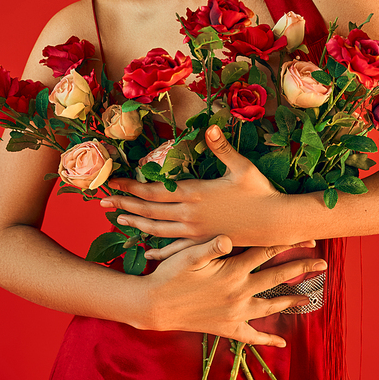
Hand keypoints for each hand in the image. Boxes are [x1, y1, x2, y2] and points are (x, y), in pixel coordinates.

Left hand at [101, 125, 299, 248]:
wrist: (276, 223)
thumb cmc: (260, 192)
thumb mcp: (242, 167)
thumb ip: (222, 148)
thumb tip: (209, 128)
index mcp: (195, 194)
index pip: (154, 191)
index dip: (131, 186)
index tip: (112, 181)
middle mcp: (190, 215)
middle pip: (149, 210)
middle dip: (124, 203)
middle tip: (102, 202)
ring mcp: (195, 233)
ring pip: (157, 229)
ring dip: (135, 222)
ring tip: (117, 217)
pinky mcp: (204, 244)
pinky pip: (174, 249)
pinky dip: (157, 249)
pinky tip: (146, 252)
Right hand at [143, 235, 326, 344]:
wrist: (154, 306)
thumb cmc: (169, 274)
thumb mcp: (188, 254)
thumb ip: (211, 245)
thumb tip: (231, 238)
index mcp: (231, 270)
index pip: (266, 252)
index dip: (287, 242)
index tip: (307, 236)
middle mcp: (238, 292)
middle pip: (277, 277)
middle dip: (301, 268)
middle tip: (323, 263)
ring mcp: (235, 312)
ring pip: (270, 306)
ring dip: (291, 301)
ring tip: (310, 298)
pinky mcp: (227, 328)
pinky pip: (252, 336)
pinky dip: (268, 339)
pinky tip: (282, 341)